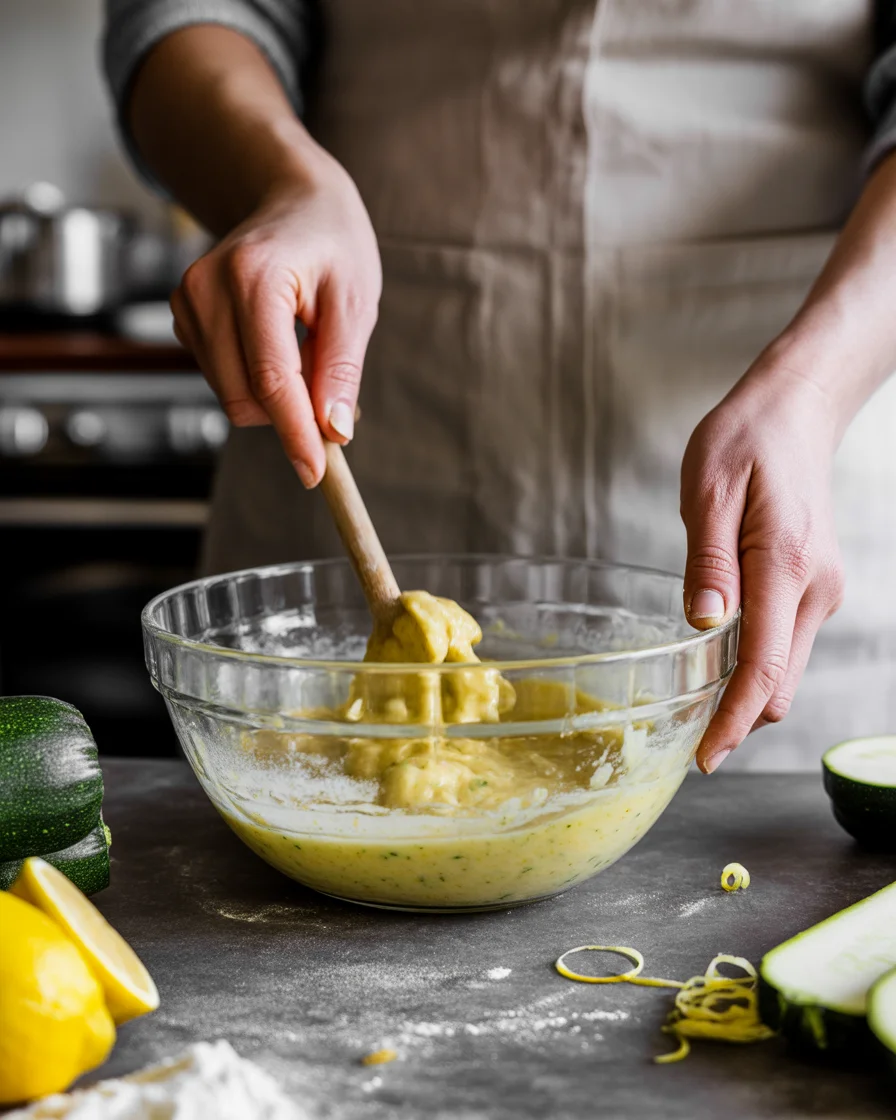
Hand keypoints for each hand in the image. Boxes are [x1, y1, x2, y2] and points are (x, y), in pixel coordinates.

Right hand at [170, 154, 380, 486]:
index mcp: (254, 278)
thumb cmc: (332, 245)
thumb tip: (333, 432)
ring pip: (231, 395)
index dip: (295, 434)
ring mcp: (187, 302)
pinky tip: (278, 346)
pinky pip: (222, 378)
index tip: (315, 473)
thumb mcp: (355, 301)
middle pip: (243, 397)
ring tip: (307, 352)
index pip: (271, 379)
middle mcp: (207, 289)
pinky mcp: (183, 317)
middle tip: (331, 396)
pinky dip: (256, 381)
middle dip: (290, 416)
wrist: (293, 201)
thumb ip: (342, 369)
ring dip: (275, 397)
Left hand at [680, 360, 845, 772]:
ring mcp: (821, 591)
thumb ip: (708, 561)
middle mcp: (815, 588)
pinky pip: (785, 645)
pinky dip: (754, 666)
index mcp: (786, 564)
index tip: (704, 757)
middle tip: (683, 737)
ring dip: (744, 693)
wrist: (796, 411)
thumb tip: (704, 627)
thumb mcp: (709, 489)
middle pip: (780, 684)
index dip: (731, 720)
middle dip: (735, 719)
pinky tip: (716, 660)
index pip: (761, 667)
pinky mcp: (814, 589)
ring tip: (691, 702)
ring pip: (785, 671)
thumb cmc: (746, 439)